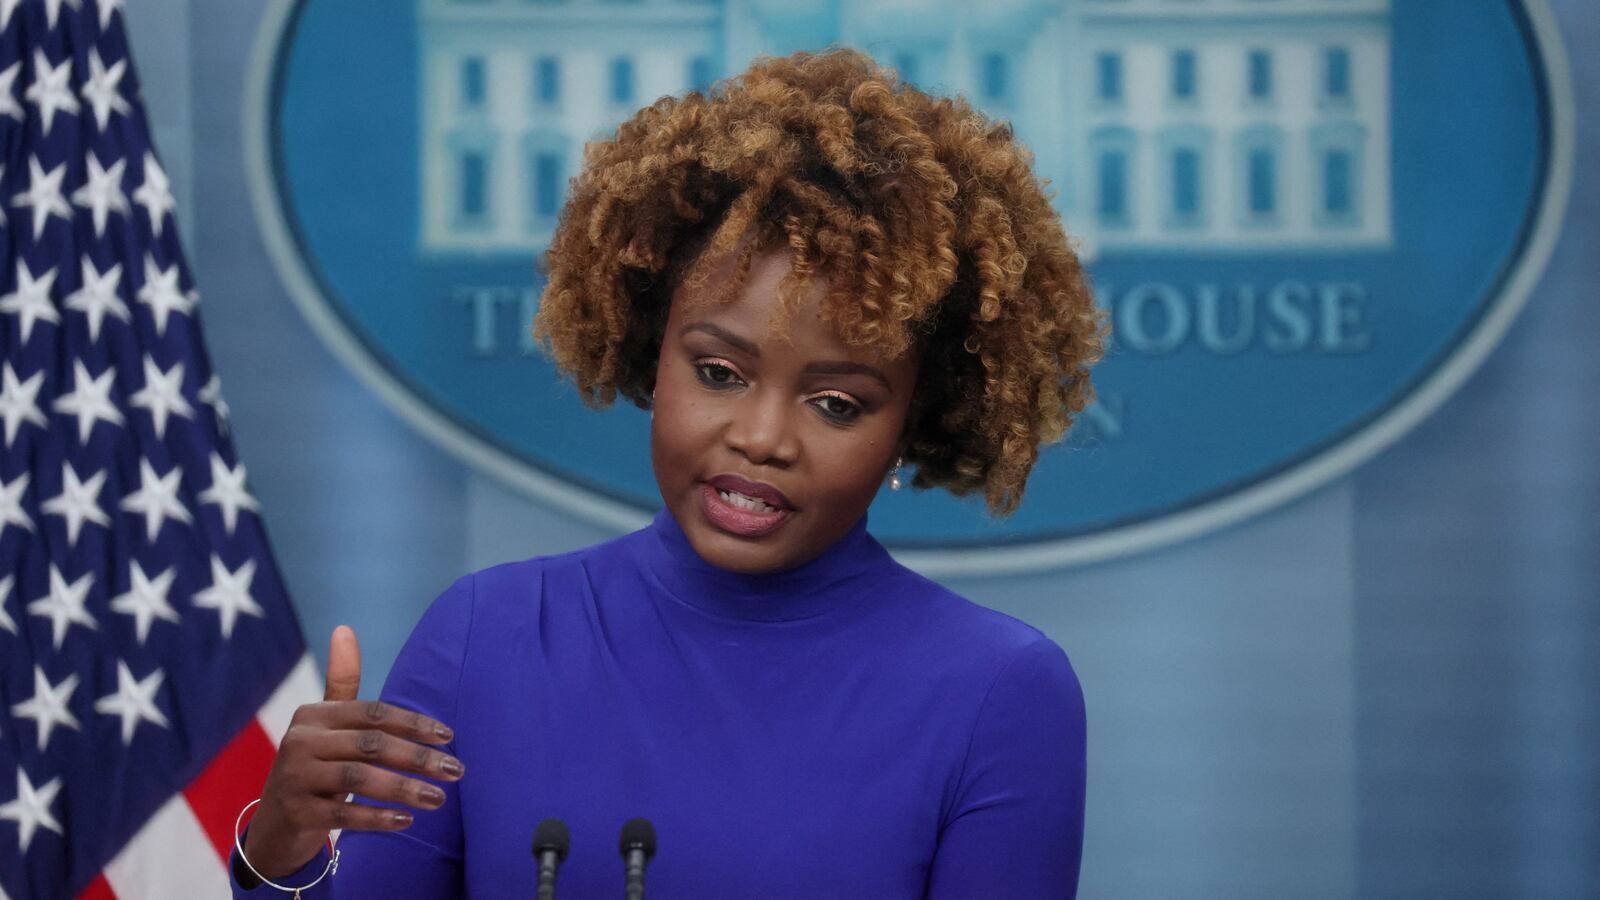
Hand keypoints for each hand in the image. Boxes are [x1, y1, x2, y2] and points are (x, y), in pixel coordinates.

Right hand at [239, 626, 464, 880]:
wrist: (273, 827)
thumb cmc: (313, 767)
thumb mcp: (326, 726)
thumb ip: (341, 683)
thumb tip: (344, 628)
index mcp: (313, 715)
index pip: (373, 713)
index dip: (413, 723)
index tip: (449, 737)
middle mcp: (300, 742)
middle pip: (371, 744)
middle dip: (418, 758)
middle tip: (457, 771)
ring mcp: (295, 778)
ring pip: (359, 778)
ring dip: (404, 788)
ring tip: (440, 798)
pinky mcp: (296, 812)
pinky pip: (344, 813)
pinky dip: (377, 817)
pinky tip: (406, 820)